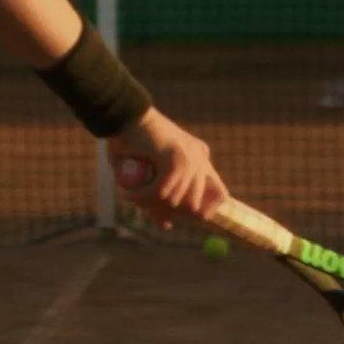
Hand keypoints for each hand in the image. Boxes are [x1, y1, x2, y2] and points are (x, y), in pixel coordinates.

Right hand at [105, 109, 224, 226]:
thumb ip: (160, 199)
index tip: (175, 218)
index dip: (201, 212)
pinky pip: (162, 192)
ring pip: (175, 200)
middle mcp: (200, 157)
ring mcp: (190, 157)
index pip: (219, 194)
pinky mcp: (175, 158)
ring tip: (130, 196)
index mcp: (200, 158)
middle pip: (195, 204)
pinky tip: (128, 193)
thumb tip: (167, 226)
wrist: (125, 116)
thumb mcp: (150, 175)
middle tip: (144, 208)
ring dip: (149, 204)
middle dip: (168, 212)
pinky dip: (143, 197)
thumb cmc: (133, 144)